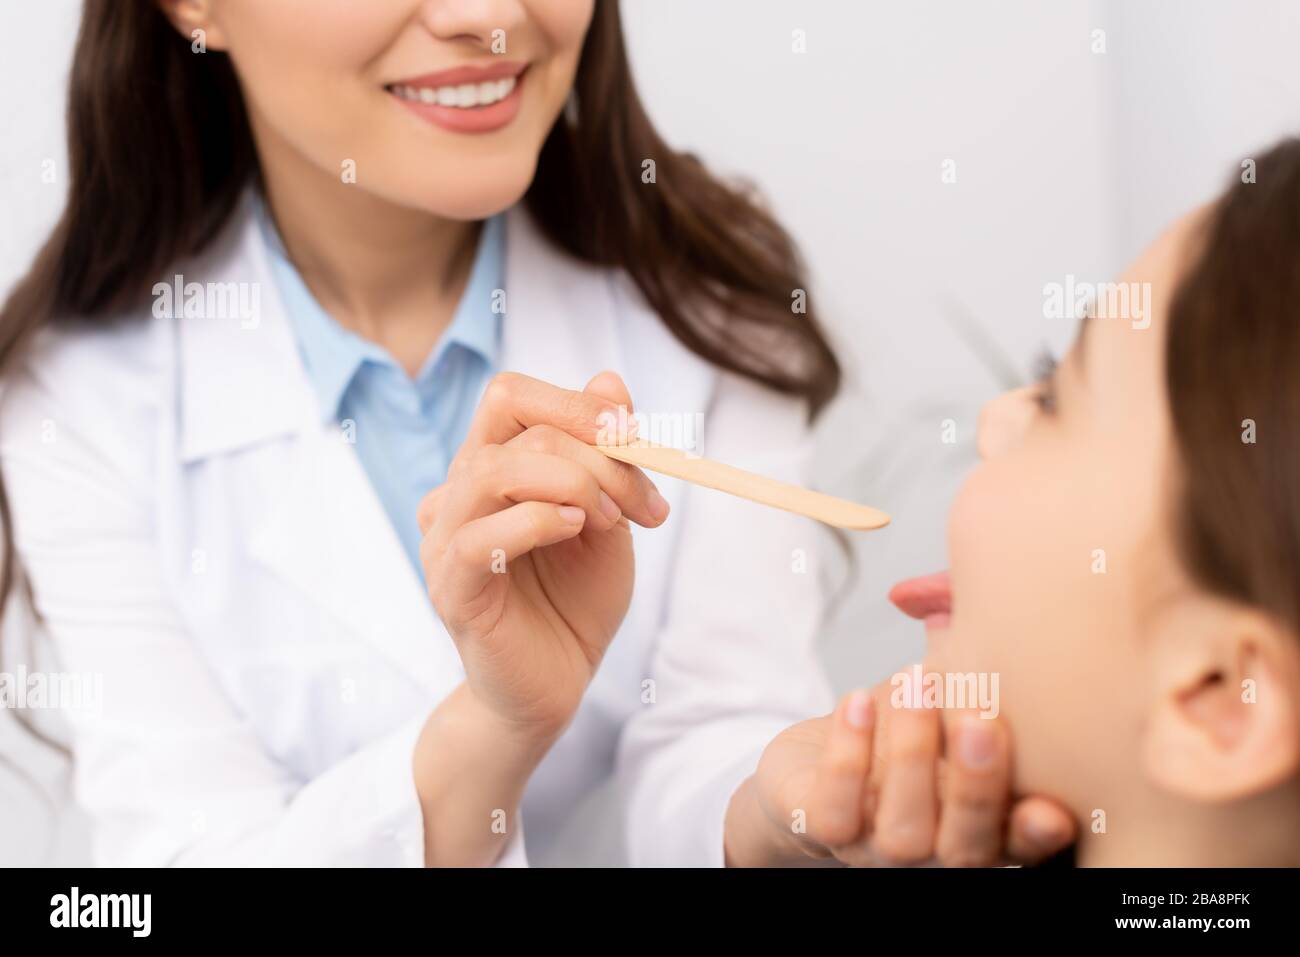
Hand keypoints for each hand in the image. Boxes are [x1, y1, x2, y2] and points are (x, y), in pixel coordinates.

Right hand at [417, 370, 667, 740]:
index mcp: (491, 468)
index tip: (639, 438)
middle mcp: (457, 494)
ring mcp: (445, 540)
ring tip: (610, 522)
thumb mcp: (608, 518)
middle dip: (595, 451)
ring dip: (572, 482)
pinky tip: (573, 532)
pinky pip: (480, 537)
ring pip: (494, 470)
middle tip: (643, 502)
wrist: (554, 687)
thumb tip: (609, 379)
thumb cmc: (575, 601)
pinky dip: (536, 522)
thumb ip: (606, 455)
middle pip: (513, 424)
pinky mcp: (450, 589)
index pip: (512, 396)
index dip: (577, 403)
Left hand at [725, 680, 1075, 865]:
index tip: (1052, 808)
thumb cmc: (894, 733)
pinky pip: (836, 809)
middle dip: (977, 787)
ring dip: (912, 756)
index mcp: (984, 826)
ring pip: (904, 830)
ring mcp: (878, 849)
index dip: (1038, 835)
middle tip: (979, 720)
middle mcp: (939, 850)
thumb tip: (943, 599)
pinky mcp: (824, 831)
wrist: (812, 771)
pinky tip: (857, 701)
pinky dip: (848, 755)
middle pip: (968, 847)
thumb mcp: (939, 695)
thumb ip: (958, 655)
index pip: (1021, 845)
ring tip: (915, 684)